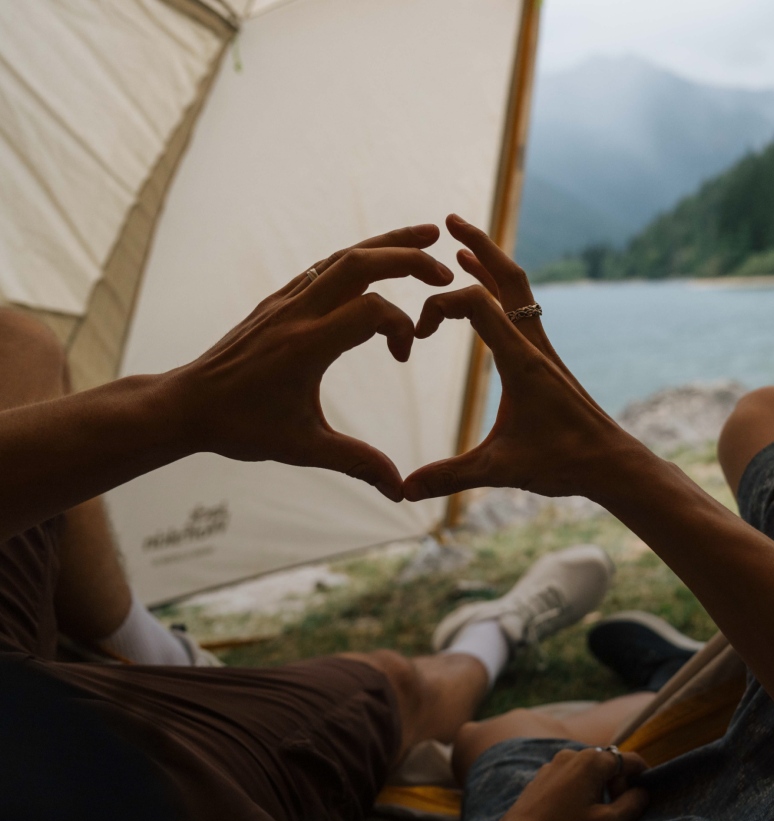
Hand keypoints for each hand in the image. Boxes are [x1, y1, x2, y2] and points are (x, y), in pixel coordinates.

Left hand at [169, 225, 452, 499]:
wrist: (187, 405)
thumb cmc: (242, 428)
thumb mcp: (302, 448)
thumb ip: (356, 462)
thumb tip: (399, 491)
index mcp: (306, 346)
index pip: (370, 310)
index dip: (401, 326)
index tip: (405, 355)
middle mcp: (296, 313)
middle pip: (359, 262)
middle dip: (408, 258)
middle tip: (446, 271)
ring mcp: (285, 301)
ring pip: (341, 256)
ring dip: (386, 244)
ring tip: (426, 237)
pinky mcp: (277, 300)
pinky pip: (323, 266)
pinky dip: (358, 258)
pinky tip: (377, 261)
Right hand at [404, 215, 636, 500]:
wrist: (611, 463)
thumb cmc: (562, 462)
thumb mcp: (500, 470)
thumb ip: (449, 476)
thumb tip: (403, 490)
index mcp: (521, 361)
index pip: (477, 305)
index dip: (440, 307)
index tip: (416, 335)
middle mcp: (534, 344)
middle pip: (508, 277)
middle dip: (479, 245)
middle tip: (450, 221)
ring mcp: (543, 348)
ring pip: (518, 289)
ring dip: (491, 263)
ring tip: (463, 243)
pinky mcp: (547, 359)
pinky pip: (522, 310)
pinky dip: (501, 292)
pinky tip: (488, 292)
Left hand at [493, 747, 648, 820]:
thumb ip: (631, 804)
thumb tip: (643, 791)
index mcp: (592, 760)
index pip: (628, 760)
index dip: (643, 775)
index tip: (648, 793)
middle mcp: (572, 754)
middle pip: (607, 763)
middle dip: (618, 783)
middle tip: (619, 811)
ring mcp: (553, 763)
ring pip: (587, 769)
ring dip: (598, 787)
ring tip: (595, 815)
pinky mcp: (541, 776)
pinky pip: (569, 776)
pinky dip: (579, 788)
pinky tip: (574, 812)